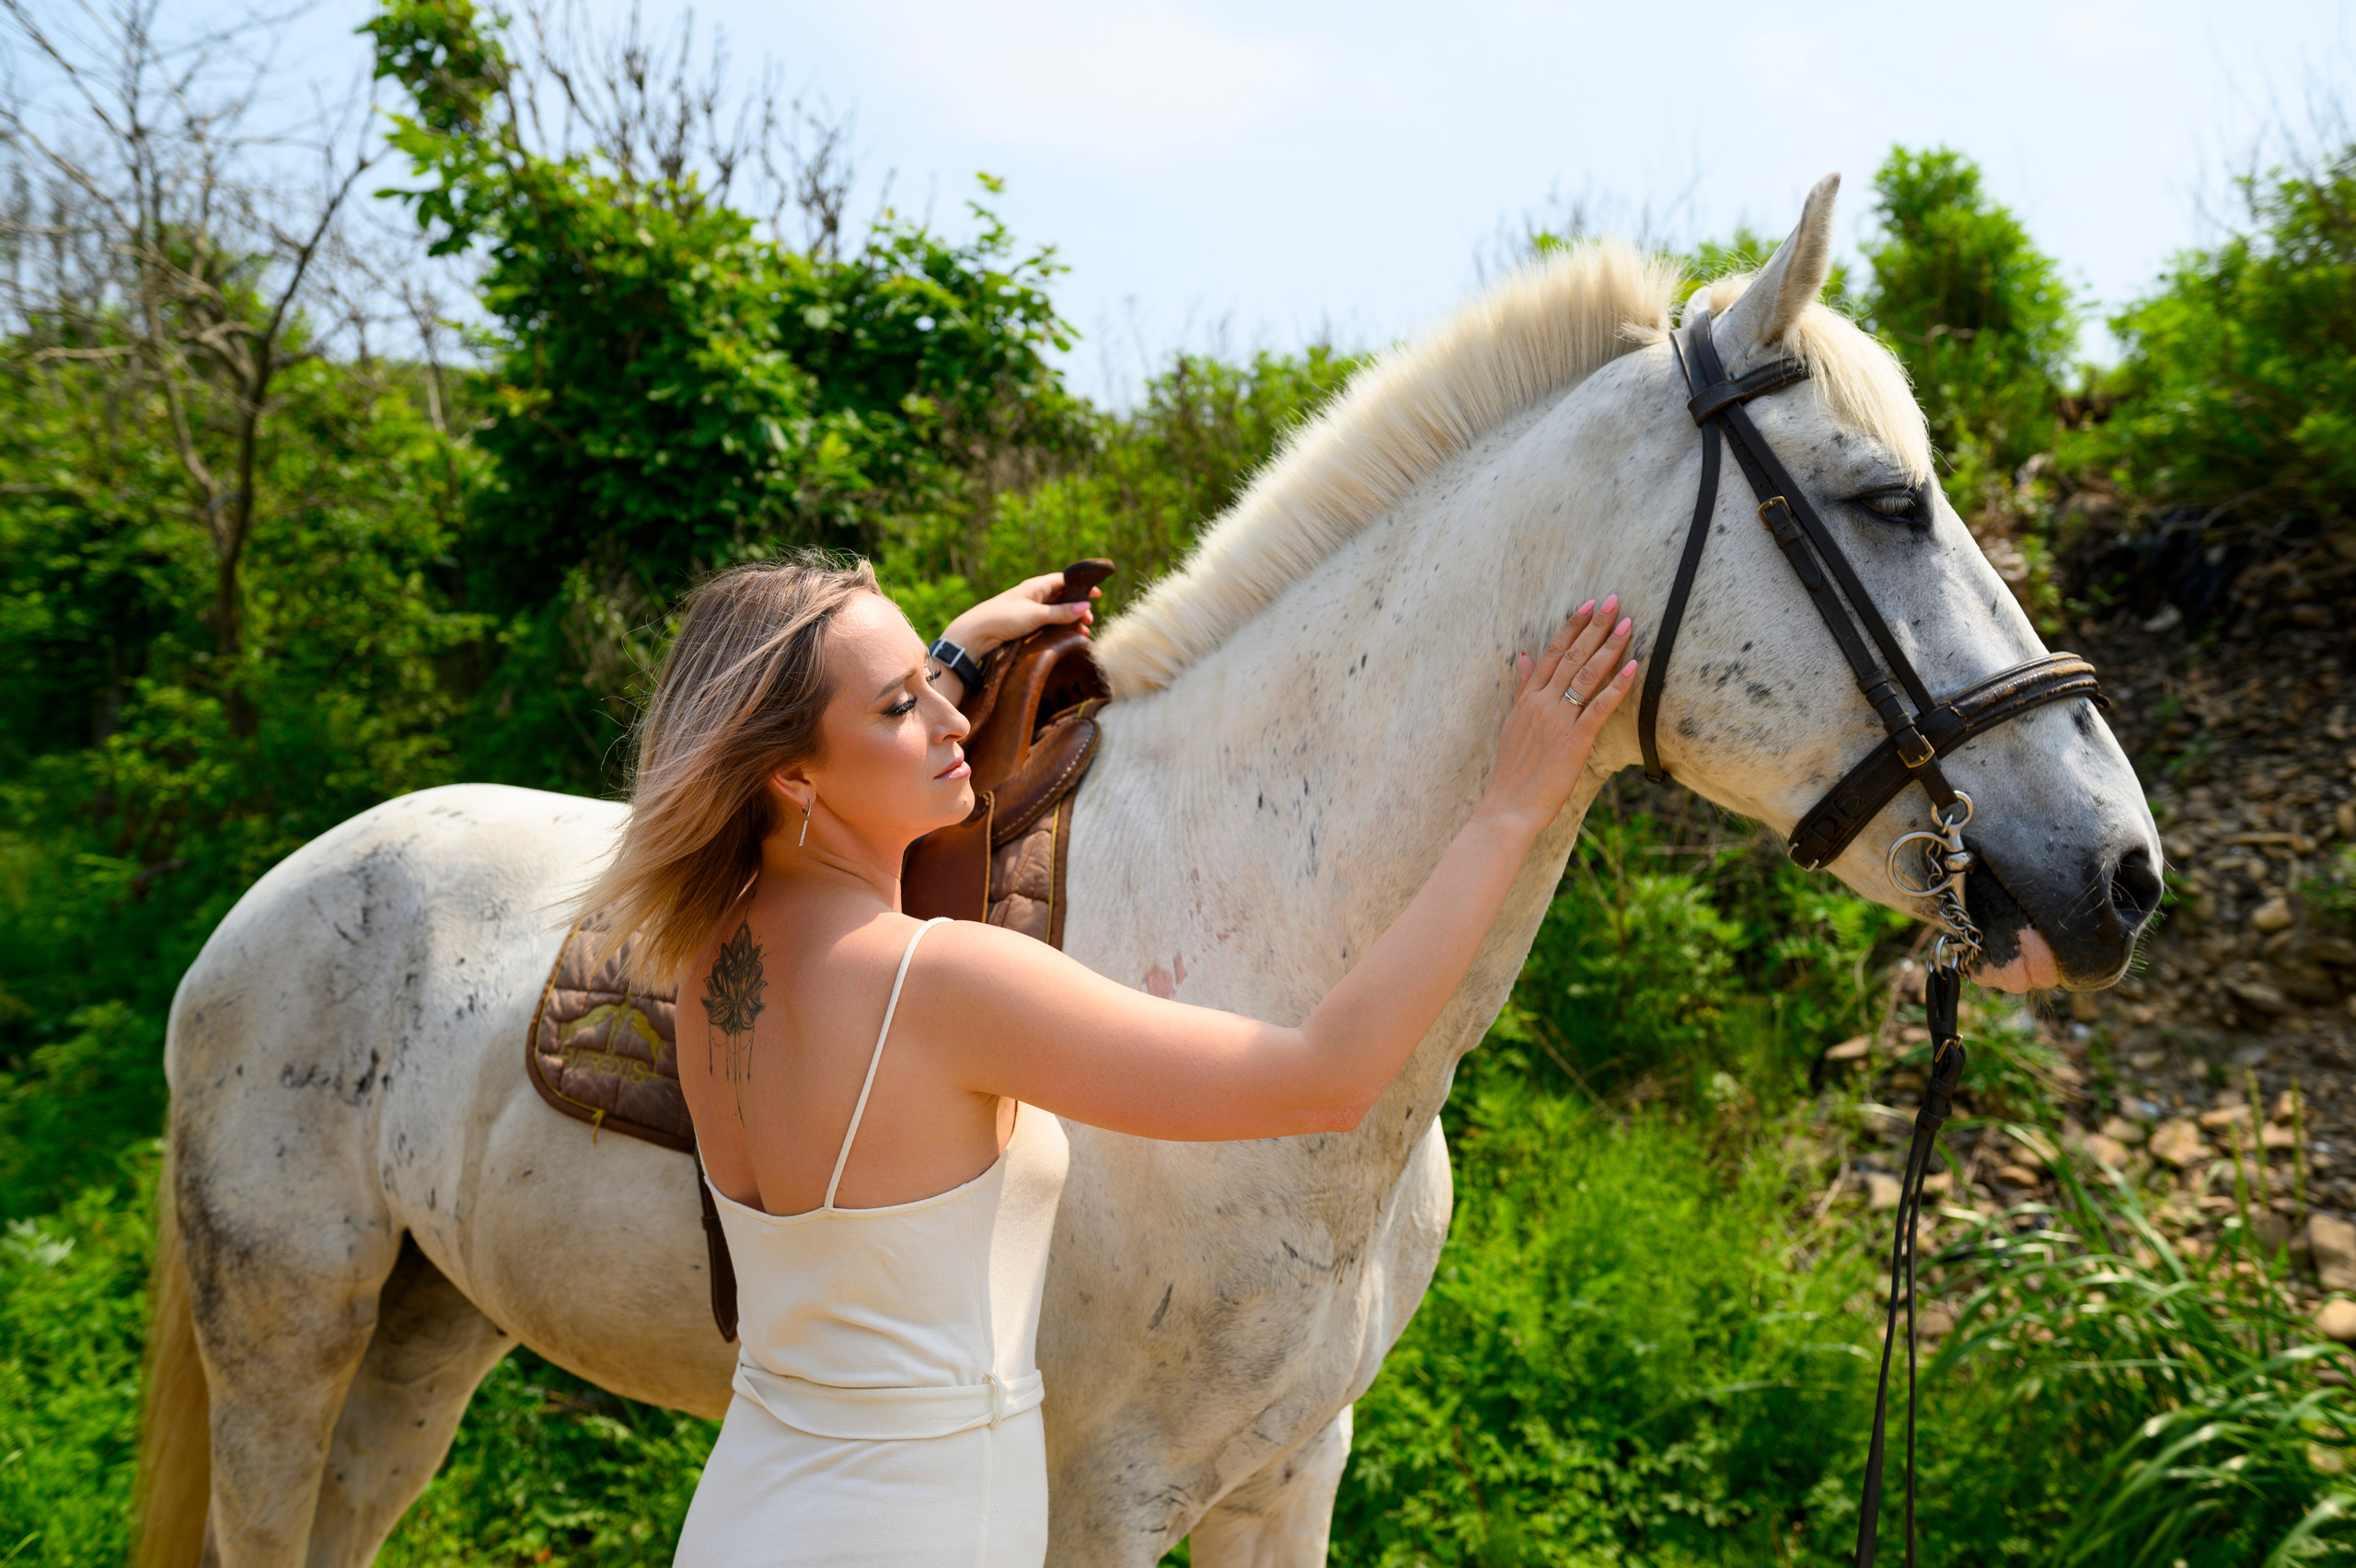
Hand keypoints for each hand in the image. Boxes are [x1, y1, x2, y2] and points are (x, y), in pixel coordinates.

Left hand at [939, 572, 1097, 661]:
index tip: (1097, 595)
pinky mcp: (1023, 624)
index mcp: (1036, 586)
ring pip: (1056, 613)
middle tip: (1089, 621)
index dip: (1081, 586)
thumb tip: (1085, 606)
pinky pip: (1047, 624)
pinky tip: (1066, 639)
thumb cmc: (1004, 618)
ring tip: (1081, 633)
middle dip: (1077, 608)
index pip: (1064, 580)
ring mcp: (1029, 610)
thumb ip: (1061, 612)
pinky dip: (1059, 629)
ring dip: (1070, 621)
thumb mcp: (1036, 614)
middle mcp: (1033, 595)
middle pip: (1062, 598)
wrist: (975, 634)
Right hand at [1480, 596, 1636, 838]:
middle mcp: (1542, 704)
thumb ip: (1523, 688)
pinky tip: (1632, 667)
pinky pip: (1598, 708)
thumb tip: (1523, 656)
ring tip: (1627, 624)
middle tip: (1615, 601)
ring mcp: (1558, 721)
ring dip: (1608, 647)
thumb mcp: (1513, 723)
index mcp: (1528, 699)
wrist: (1507, 807)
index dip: (1572, 626)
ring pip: (1585, 675)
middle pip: (1572, 656)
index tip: (1589, 604)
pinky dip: (1616, 687)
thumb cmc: (1513, 771)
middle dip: (1595, 626)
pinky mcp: (1574, 742)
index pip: (1552, 653)